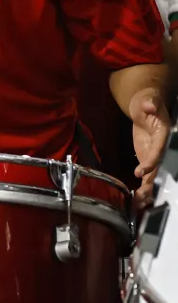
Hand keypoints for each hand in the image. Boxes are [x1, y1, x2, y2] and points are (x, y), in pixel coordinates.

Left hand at [130, 88, 171, 205]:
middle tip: (143, 196)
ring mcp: (155, 154)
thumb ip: (149, 102)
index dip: (152, 160)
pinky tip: (137, 200)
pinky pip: (146, 173)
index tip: (142, 170)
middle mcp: (162, 147)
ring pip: (153, 174)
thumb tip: (149, 105)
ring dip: (147, 189)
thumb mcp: (148, 98)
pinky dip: (143, 186)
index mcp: (164, 134)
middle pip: (158, 166)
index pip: (158, 149)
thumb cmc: (148, 100)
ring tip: (139, 203)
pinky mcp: (147, 158)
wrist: (146, 104)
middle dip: (151, 182)